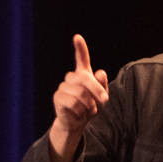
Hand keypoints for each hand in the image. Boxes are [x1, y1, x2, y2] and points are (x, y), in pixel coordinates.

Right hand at [48, 34, 108, 161]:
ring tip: (89, 110)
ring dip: (89, 104)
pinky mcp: (58, 97)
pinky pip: (73, 103)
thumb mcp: (101, 99)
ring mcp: (63, 87)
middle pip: (85, 78)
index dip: (80, 48)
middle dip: (97, 90)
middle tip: (104, 101)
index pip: (81, 59)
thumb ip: (102, 86)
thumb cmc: (90, 109)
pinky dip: (81, 111)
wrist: (77, 124)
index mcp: (83, 75)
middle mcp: (71, 78)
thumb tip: (100, 73)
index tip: (77, 37)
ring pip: (80, 93)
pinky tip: (79, 114)